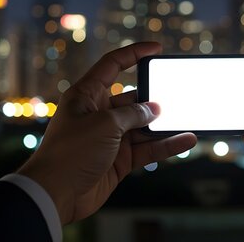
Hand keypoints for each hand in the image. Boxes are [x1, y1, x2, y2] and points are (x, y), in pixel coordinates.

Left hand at [17, 42, 196, 224]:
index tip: (156, 49)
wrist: (55, 194)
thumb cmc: (71, 152)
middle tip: (179, 93)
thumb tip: (154, 109)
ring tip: (188, 117)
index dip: (134, 54)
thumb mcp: (105, 124)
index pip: (112, 65)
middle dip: (155, 97)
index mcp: (87, 95)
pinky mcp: (119, 159)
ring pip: (143, 125)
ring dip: (164, 124)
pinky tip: (185, 139)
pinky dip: (166, 144)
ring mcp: (110, 137)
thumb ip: (133, 114)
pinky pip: (148, 147)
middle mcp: (99, 113)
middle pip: (133, 98)